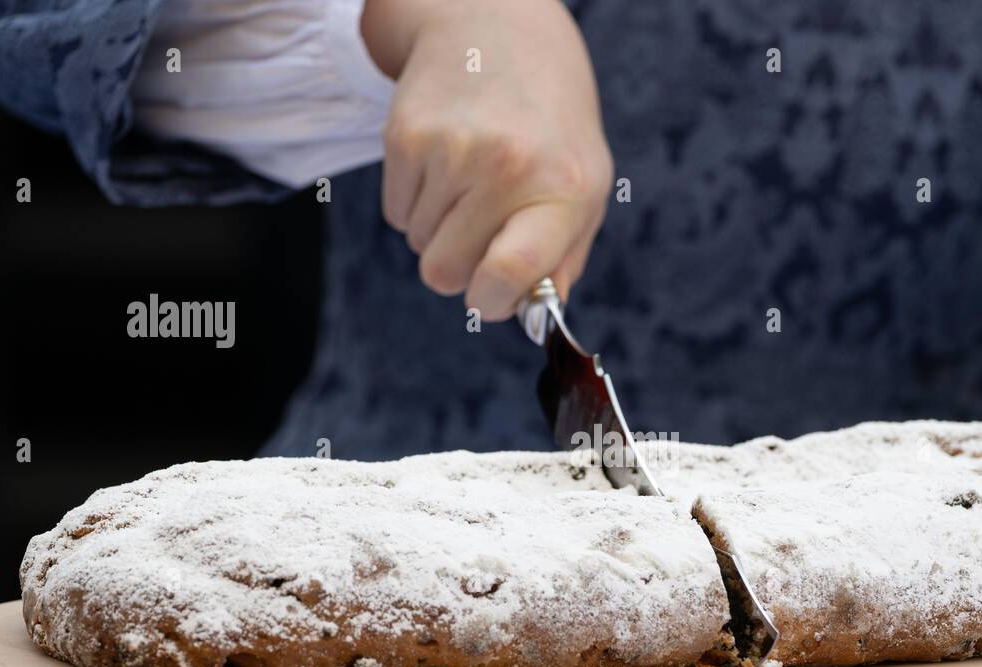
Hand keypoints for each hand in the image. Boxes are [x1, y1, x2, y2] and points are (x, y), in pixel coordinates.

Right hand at [362, 0, 613, 319]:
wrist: (499, 35)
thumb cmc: (551, 131)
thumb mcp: (585, 190)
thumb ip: (564, 260)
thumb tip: (534, 317)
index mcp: (564, 190)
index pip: (511, 272)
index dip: (491, 302)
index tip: (490, 297)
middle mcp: (506, 168)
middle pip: (446, 273)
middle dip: (460, 267)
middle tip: (482, 232)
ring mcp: (452, 150)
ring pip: (419, 246)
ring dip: (439, 231)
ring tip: (469, 185)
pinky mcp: (406, 136)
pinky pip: (396, 214)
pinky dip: (415, 204)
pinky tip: (444, 166)